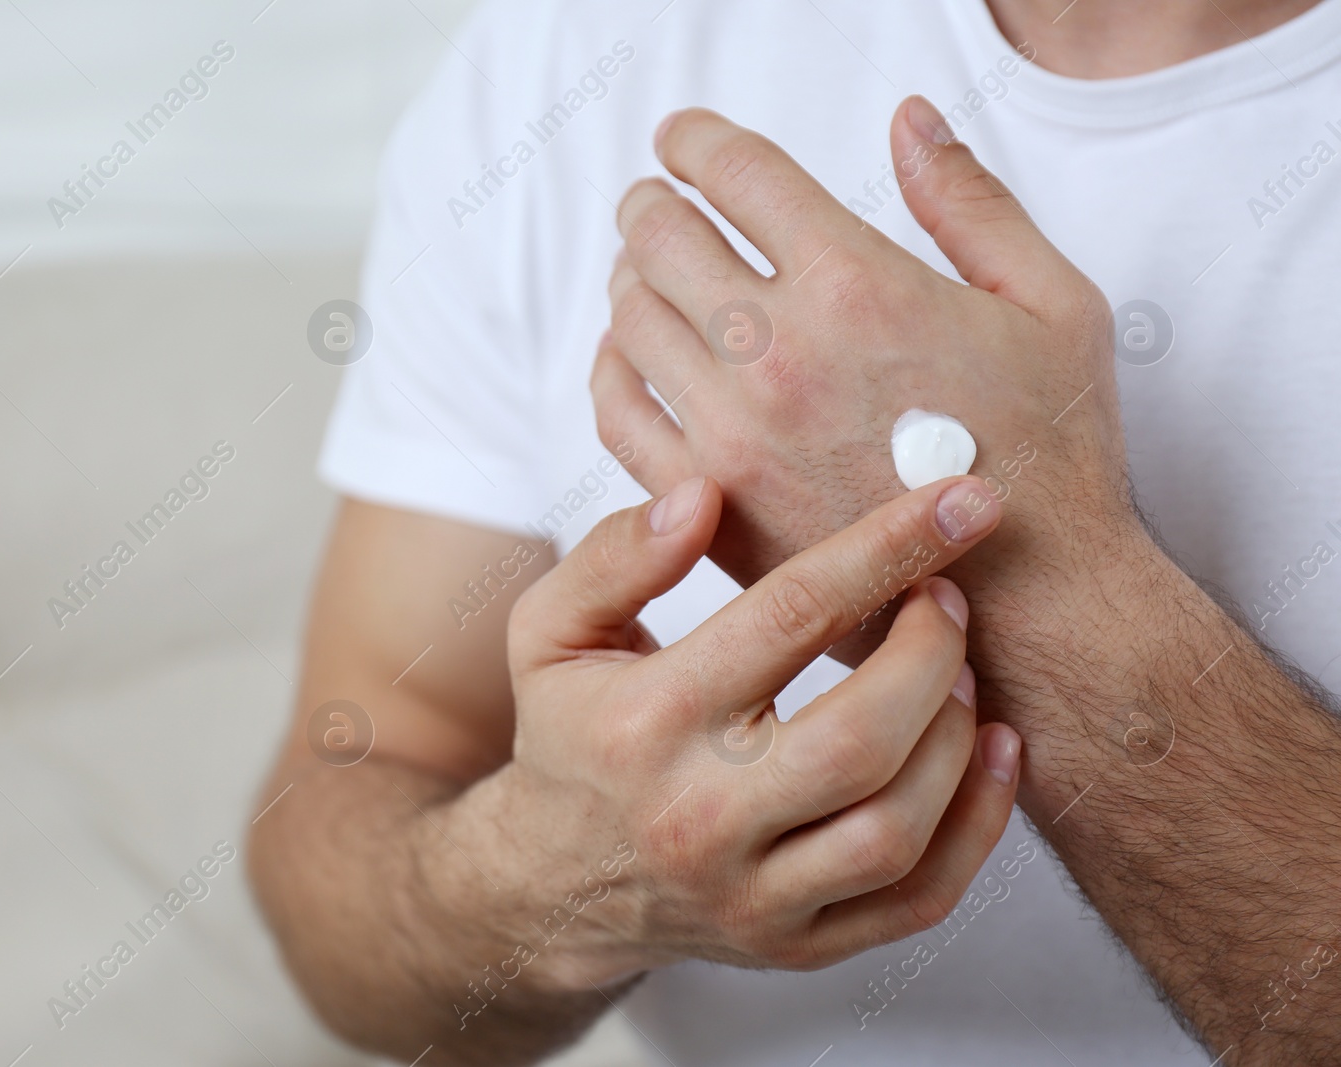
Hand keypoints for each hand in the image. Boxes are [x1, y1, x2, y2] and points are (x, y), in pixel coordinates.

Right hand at [475, 473, 1020, 989]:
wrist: (552, 885)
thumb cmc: (570, 737)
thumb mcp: (551, 630)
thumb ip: (616, 556)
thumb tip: (702, 497)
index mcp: (646, 722)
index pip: (789, 616)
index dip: (887, 548)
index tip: (961, 501)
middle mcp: (699, 817)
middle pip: (862, 737)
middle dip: (934, 653)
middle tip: (947, 599)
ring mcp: (751, 896)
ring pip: (897, 827)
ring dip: (958, 736)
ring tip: (958, 673)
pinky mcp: (795, 945)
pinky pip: (918, 899)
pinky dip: (978, 825)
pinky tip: (989, 753)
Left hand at [591, 99, 1139, 604]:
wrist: (1034, 607)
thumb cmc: (1052, 455)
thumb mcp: (1051, 304)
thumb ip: (971, 201)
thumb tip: (908, 119)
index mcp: (858, 286)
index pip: (735, 173)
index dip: (696, 140)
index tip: (683, 140)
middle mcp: (779, 354)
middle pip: (660, 237)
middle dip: (650, 204)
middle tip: (654, 203)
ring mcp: (734, 435)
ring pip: (630, 320)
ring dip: (630, 279)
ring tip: (645, 273)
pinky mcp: (712, 507)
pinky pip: (619, 416)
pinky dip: (612, 370)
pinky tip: (630, 357)